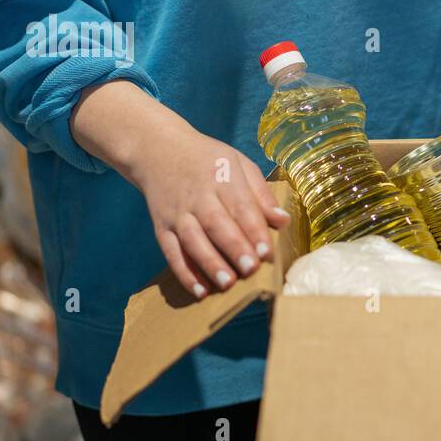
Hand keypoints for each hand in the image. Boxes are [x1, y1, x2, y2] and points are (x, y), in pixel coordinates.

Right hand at [71, 81, 288, 297]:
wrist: (158, 150)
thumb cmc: (208, 160)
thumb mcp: (238, 164)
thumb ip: (260, 193)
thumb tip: (282, 220)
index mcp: (221, 178)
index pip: (240, 205)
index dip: (254, 230)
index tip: (267, 252)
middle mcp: (197, 196)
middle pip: (216, 224)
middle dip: (234, 248)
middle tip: (251, 269)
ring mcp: (177, 213)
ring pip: (192, 240)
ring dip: (209, 264)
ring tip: (227, 284)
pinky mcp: (161, 227)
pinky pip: (171, 252)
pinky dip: (184, 272)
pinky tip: (200, 290)